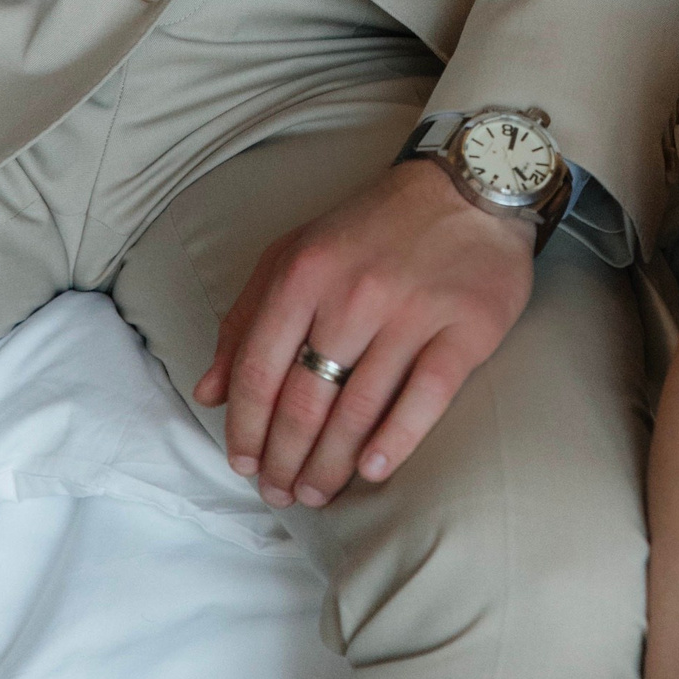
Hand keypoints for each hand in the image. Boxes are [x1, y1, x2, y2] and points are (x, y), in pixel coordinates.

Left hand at [194, 159, 534, 509]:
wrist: (469, 186)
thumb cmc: (375, 227)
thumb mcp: (296, 252)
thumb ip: (247, 317)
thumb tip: (209, 393)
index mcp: (306, 271)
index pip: (257, 369)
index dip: (245, 428)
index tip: (243, 464)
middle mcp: (354, 292)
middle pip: (304, 400)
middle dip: (284, 459)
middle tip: (281, 493)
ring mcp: (412, 312)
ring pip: (357, 410)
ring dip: (330, 464)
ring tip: (318, 492)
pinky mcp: (465, 328)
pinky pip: (423, 399)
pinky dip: (395, 441)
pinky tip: (373, 469)